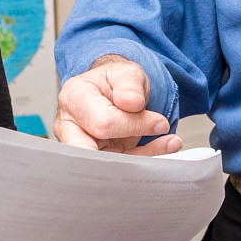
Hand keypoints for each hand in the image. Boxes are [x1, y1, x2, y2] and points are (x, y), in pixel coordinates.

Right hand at [53, 55, 182, 153]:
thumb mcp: (127, 73)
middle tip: (160, 146)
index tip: (159, 122)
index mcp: (74, 98)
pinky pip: (119, 167)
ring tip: (169, 143)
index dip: (134, 125)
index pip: (103, 123)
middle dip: (126, 156)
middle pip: (91, 153)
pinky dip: (143, 160)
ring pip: (108, 165)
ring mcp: (80, 145)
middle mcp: (70, 125)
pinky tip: (163, 147)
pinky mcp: (97, 158)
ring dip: (142, 160)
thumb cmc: (116, 81)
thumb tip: (132, 103)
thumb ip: (129, 85)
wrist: (115, 90)